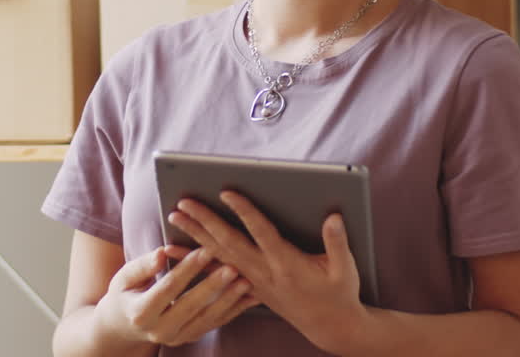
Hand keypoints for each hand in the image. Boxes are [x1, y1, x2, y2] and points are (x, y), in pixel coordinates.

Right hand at [93, 245, 259, 347]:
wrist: (123, 328)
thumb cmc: (123, 295)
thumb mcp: (123, 278)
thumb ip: (142, 266)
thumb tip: (161, 253)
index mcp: (141, 313)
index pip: (168, 288)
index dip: (188, 269)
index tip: (205, 249)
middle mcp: (159, 331)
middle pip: (191, 306)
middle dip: (213, 286)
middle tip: (233, 267)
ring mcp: (177, 338)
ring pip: (207, 319)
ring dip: (229, 301)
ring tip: (246, 281)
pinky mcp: (190, 338)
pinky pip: (215, 324)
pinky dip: (234, 310)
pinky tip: (250, 297)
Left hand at [169, 192, 364, 354]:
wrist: (329, 326)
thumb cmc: (339, 294)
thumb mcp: (345, 269)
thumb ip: (337, 242)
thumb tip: (333, 217)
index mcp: (287, 263)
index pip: (261, 232)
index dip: (244, 211)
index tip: (226, 192)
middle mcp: (265, 272)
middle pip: (229, 242)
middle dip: (205, 221)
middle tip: (184, 202)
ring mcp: (254, 281)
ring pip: (219, 255)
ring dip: (194, 236)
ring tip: (174, 217)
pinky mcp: (249, 287)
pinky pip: (217, 272)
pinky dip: (196, 261)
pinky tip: (177, 252)